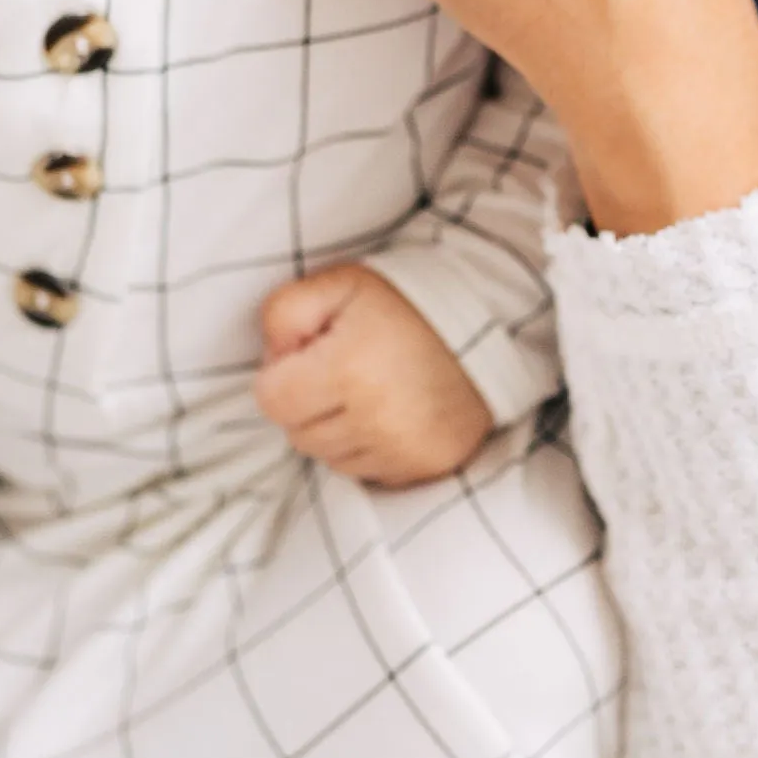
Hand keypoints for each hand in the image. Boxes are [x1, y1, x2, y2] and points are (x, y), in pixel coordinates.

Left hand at [254, 262, 493, 484]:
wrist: (486, 328)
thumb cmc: (405, 304)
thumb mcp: (339, 284)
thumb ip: (285, 311)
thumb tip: (272, 358)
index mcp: (348, 368)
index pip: (272, 400)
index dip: (281, 375)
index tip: (308, 356)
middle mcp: (375, 418)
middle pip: (298, 434)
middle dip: (306, 405)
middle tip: (336, 372)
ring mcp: (403, 450)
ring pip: (329, 458)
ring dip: (335, 430)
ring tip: (364, 392)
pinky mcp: (425, 467)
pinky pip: (367, 473)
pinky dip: (367, 448)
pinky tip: (387, 415)